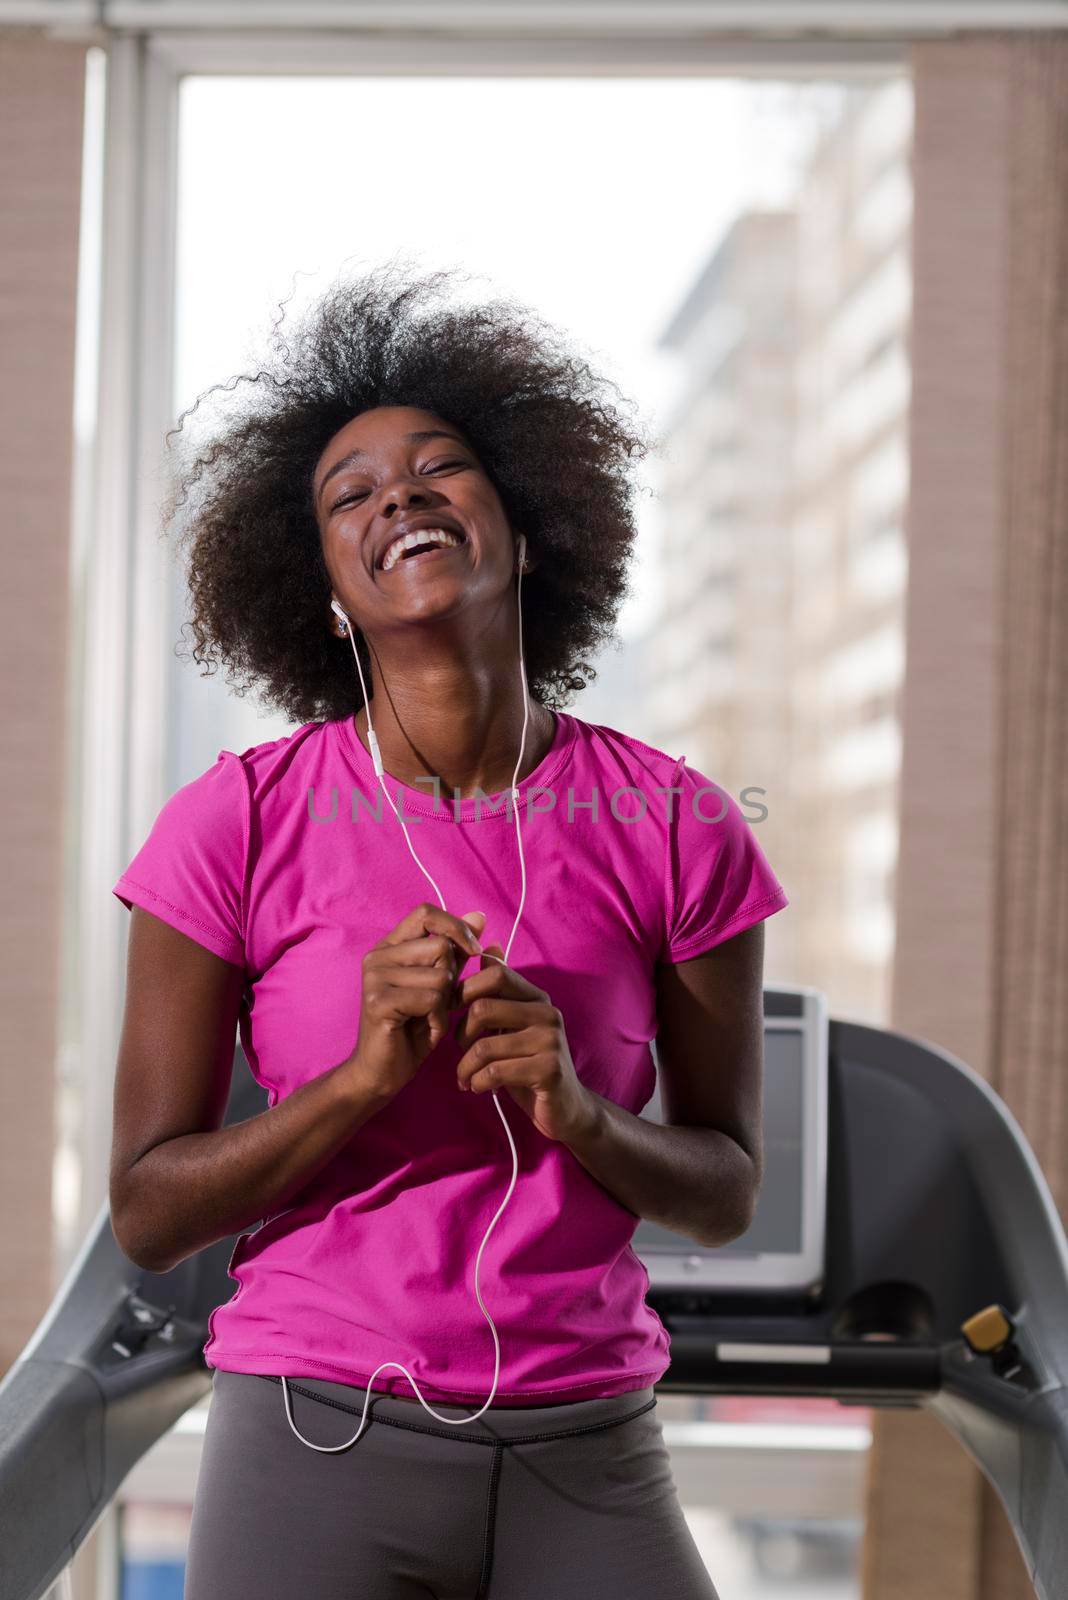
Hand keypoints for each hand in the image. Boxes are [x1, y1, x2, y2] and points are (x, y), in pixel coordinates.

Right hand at [346, 903, 486, 1100]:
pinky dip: (437, 1018)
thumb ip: (458, 951)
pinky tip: (423, 1029)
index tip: (474, 950)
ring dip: (444, 1003)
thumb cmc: (414, 1027)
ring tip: (426, 1017)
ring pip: (440, 975)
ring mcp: (375, 977)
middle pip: (440, 947)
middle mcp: (377, 956)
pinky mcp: (379, 1001)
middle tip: (434, 1002)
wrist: (384, 1071)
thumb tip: (479, 915)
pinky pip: (431, 999)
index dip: (455, 926)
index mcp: (390, 946)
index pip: (426, 913)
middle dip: (450, 979)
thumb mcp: (441, 985)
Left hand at [453, 946, 594, 1144]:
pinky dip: (477, 1082)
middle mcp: (547, 1014)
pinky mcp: (548, 1070)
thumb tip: (489, 947)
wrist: (566, 1108)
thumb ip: (501, 991)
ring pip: (484, 1046)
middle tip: (459, 1051)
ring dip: (465, 1067)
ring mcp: (551, 1042)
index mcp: (537, 998)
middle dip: (460, 1033)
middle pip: (483, 1008)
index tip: (452, 1012)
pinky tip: (477, 1088)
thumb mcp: (514, 1024)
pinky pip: (495, 1072)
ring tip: (465, 1077)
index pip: (496, 974)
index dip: (465, 989)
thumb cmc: (530, 1064)